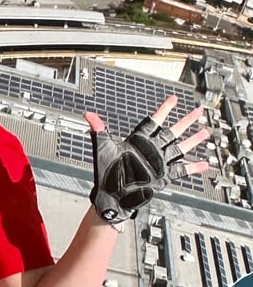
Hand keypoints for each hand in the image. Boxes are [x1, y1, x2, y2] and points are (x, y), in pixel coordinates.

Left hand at [84, 95, 209, 223]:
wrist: (111, 195)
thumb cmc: (105, 171)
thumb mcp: (102, 147)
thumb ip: (98, 129)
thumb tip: (88, 114)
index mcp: (138, 141)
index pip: (154, 121)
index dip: (164, 110)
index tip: (173, 99)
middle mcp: (151, 150)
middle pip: (172, 132)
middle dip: (185, 122)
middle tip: (198, 112)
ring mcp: (159, 163)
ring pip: (180, 148)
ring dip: (193, 140)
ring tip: (205, 131)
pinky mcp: (163, 177)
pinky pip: (182, 171)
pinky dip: (193, 167)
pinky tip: (204, 163)